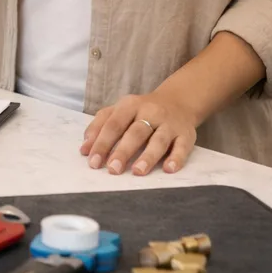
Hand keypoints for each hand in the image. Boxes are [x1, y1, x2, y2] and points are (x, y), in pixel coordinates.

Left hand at [81, 91, 198, 176]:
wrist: (178, 101)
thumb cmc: (141, 111)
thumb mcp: (119, 111)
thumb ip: (99, 126)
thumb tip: (85, 149)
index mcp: (130, 105)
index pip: (113, 124)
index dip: (102, 143)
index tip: (93, 162)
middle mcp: (150, 112)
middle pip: (135, 132)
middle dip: (123, 151)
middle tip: (112, 169)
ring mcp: (169, 123)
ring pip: (159, 140)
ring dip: (148, 156)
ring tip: (137, 171)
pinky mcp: (186, 134)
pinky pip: (183, 146)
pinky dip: (177, 158)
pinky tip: (169, 169)